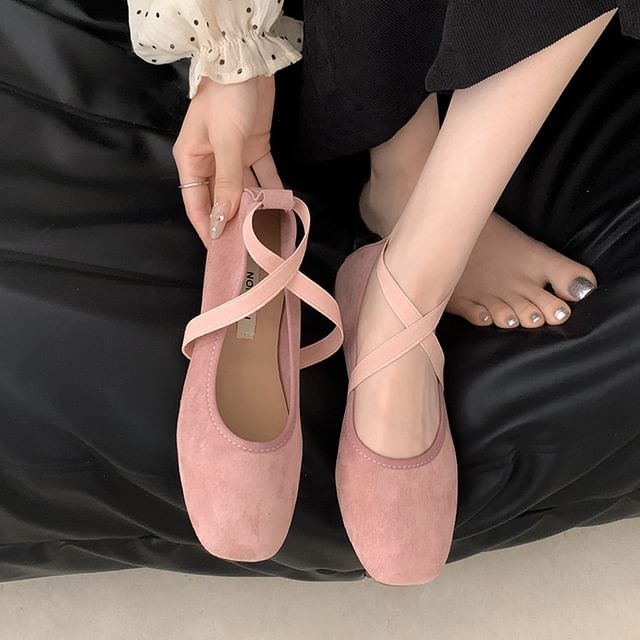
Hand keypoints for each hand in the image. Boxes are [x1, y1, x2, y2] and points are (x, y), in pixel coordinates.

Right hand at [172, 75, 281, 245]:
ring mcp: (233, 156)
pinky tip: (283, 204)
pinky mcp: (254, 147)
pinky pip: (262, 174)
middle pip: (221, 200)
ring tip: (269, 232)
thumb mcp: (225, 141)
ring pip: (244, 190)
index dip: (208, 229)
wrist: (246, 61)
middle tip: (249, 249)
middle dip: (234, 223)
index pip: (196, 204)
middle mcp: (210, 162)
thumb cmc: (226, 98)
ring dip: (256, 208)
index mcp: (192, 160)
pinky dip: (272, 188)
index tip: (220, 253)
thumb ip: (227, 181)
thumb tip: (224, 218)